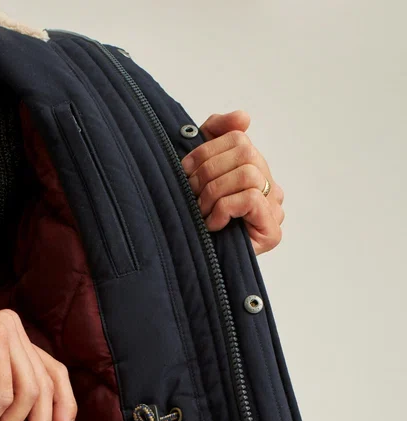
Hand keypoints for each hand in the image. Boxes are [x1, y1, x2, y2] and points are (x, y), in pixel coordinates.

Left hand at [180, 110, 284, 254]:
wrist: (193, 265)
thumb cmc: (194, 218)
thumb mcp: (199, 170)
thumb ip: (216, 136)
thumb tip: (244, 117)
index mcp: (253, 169)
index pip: (237, 138)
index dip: (207, 150)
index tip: (186, 171)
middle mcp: (269, 186)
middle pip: (245, 152)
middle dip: (209, 172)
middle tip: (192, 195)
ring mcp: (274, 209)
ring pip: (249, 174)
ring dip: (215, 193)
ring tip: (202, 212)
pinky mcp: (272, 231)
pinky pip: (251, 199)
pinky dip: (225, 208)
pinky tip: (214, 224)